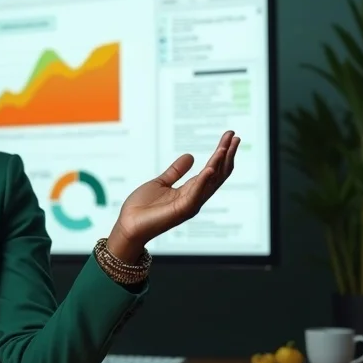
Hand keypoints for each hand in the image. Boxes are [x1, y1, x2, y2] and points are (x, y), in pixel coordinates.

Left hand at [107, 131, 239, 260]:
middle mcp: (195, 198)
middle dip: (226, 155)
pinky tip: (210, 168)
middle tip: (234, 136)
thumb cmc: (142, 208)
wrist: (128, 225)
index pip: (212, 170)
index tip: (229, 136)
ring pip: (211, 182)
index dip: (221, 153)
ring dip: (219, 164)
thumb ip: (176, 171)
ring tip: (225, 147)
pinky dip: (203, 181)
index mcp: (190, 191)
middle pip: (217, 174)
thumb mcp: (160, 183)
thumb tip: (190, 156)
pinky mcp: (181, 210)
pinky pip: (195, 194)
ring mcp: (190, 204)